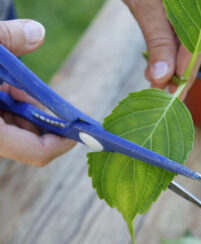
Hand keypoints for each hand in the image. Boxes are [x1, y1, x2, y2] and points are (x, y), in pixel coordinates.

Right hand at [0, 19, 75, 166]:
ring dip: (31, 109)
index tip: (80, 123)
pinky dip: (14, 103)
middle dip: (49, 119)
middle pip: (33, 140)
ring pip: (20, 128)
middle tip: (62, 100)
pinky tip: (10, 87)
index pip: (38, 152)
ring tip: (25, 86)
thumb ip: (4, 39)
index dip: (64, 141)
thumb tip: (38, 32)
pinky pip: (6, 118)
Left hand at [123, 0, 200, 98]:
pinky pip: (176, 37)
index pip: (197, 45)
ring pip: (185, 45)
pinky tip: (155, 67)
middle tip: (163, 97)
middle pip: (194, 48)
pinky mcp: (178, 13)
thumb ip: (158, 40)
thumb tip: (162, 77)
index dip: (185, 71)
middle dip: (177, 74)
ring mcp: (190, 12)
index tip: (174, 94)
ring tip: (155, 84)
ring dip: (170, 67)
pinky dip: (165, 53)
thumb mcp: (147, 7)